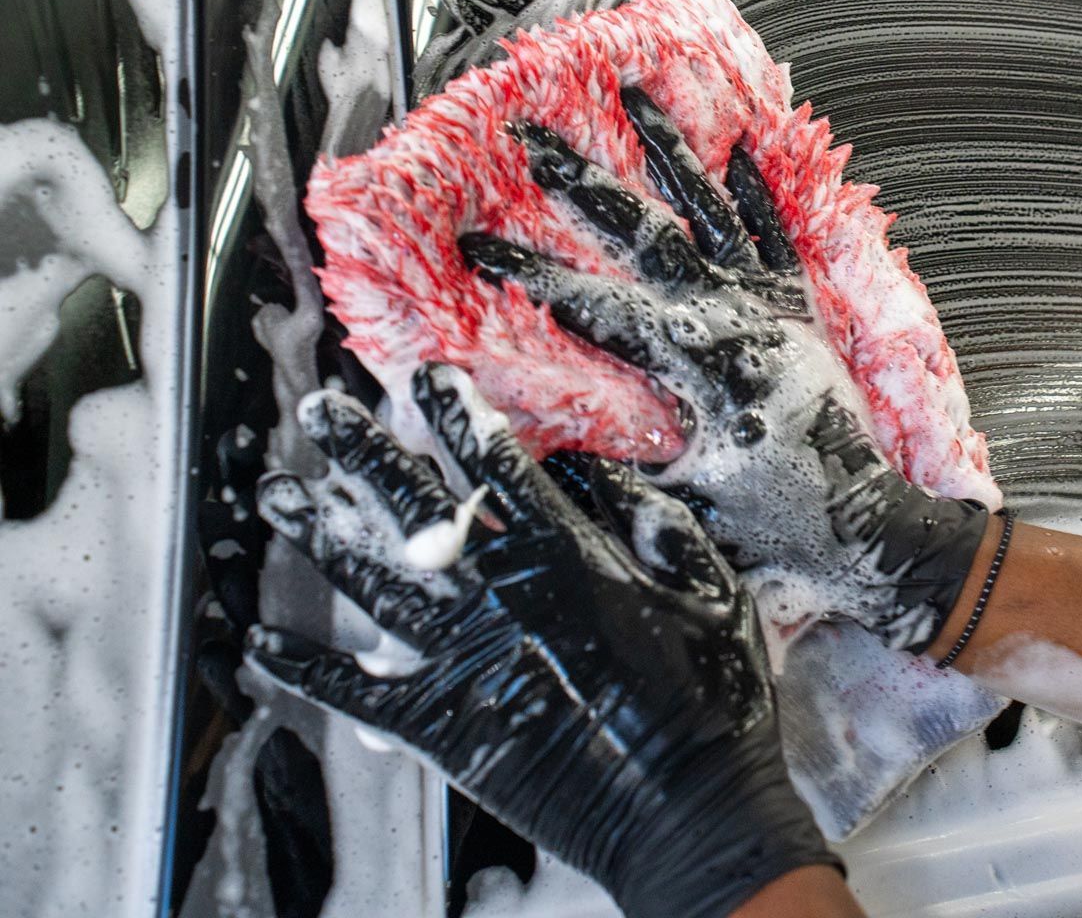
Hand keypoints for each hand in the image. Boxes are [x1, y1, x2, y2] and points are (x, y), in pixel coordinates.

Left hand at [246, 364, 836, 917]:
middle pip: (414, 507)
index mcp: (566, 556)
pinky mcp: (441, 727)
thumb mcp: (711, 589)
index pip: (495, 465)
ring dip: (319, 534)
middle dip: (363, 453)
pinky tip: (260, 645)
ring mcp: (464, 661)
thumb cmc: (712, 702)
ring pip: (371, 583)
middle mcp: (500, 597)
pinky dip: (303, 670)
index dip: (455, 415)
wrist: (687, 811)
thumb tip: (601, 473)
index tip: (426, 379)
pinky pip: (355, 692)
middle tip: (321, 416)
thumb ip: (656, 523)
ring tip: (278, 496)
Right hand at [457, 90, 991, 654]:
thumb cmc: (779, 524)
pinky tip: (740, 143)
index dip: (531, 271)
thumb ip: (616, 468)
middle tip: (532, 133)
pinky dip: (757, 184)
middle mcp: (733, 315)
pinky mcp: (803, 303)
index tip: (477, 242)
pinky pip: (778, 228)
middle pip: (645, 231)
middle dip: (581, 180)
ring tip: (635, 92)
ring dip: (670, 147)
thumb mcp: (684, 499)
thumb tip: (543, 444)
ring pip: (712, 206)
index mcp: (696, 363)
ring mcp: (771, 301)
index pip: (594, 304)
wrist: (872, 524)